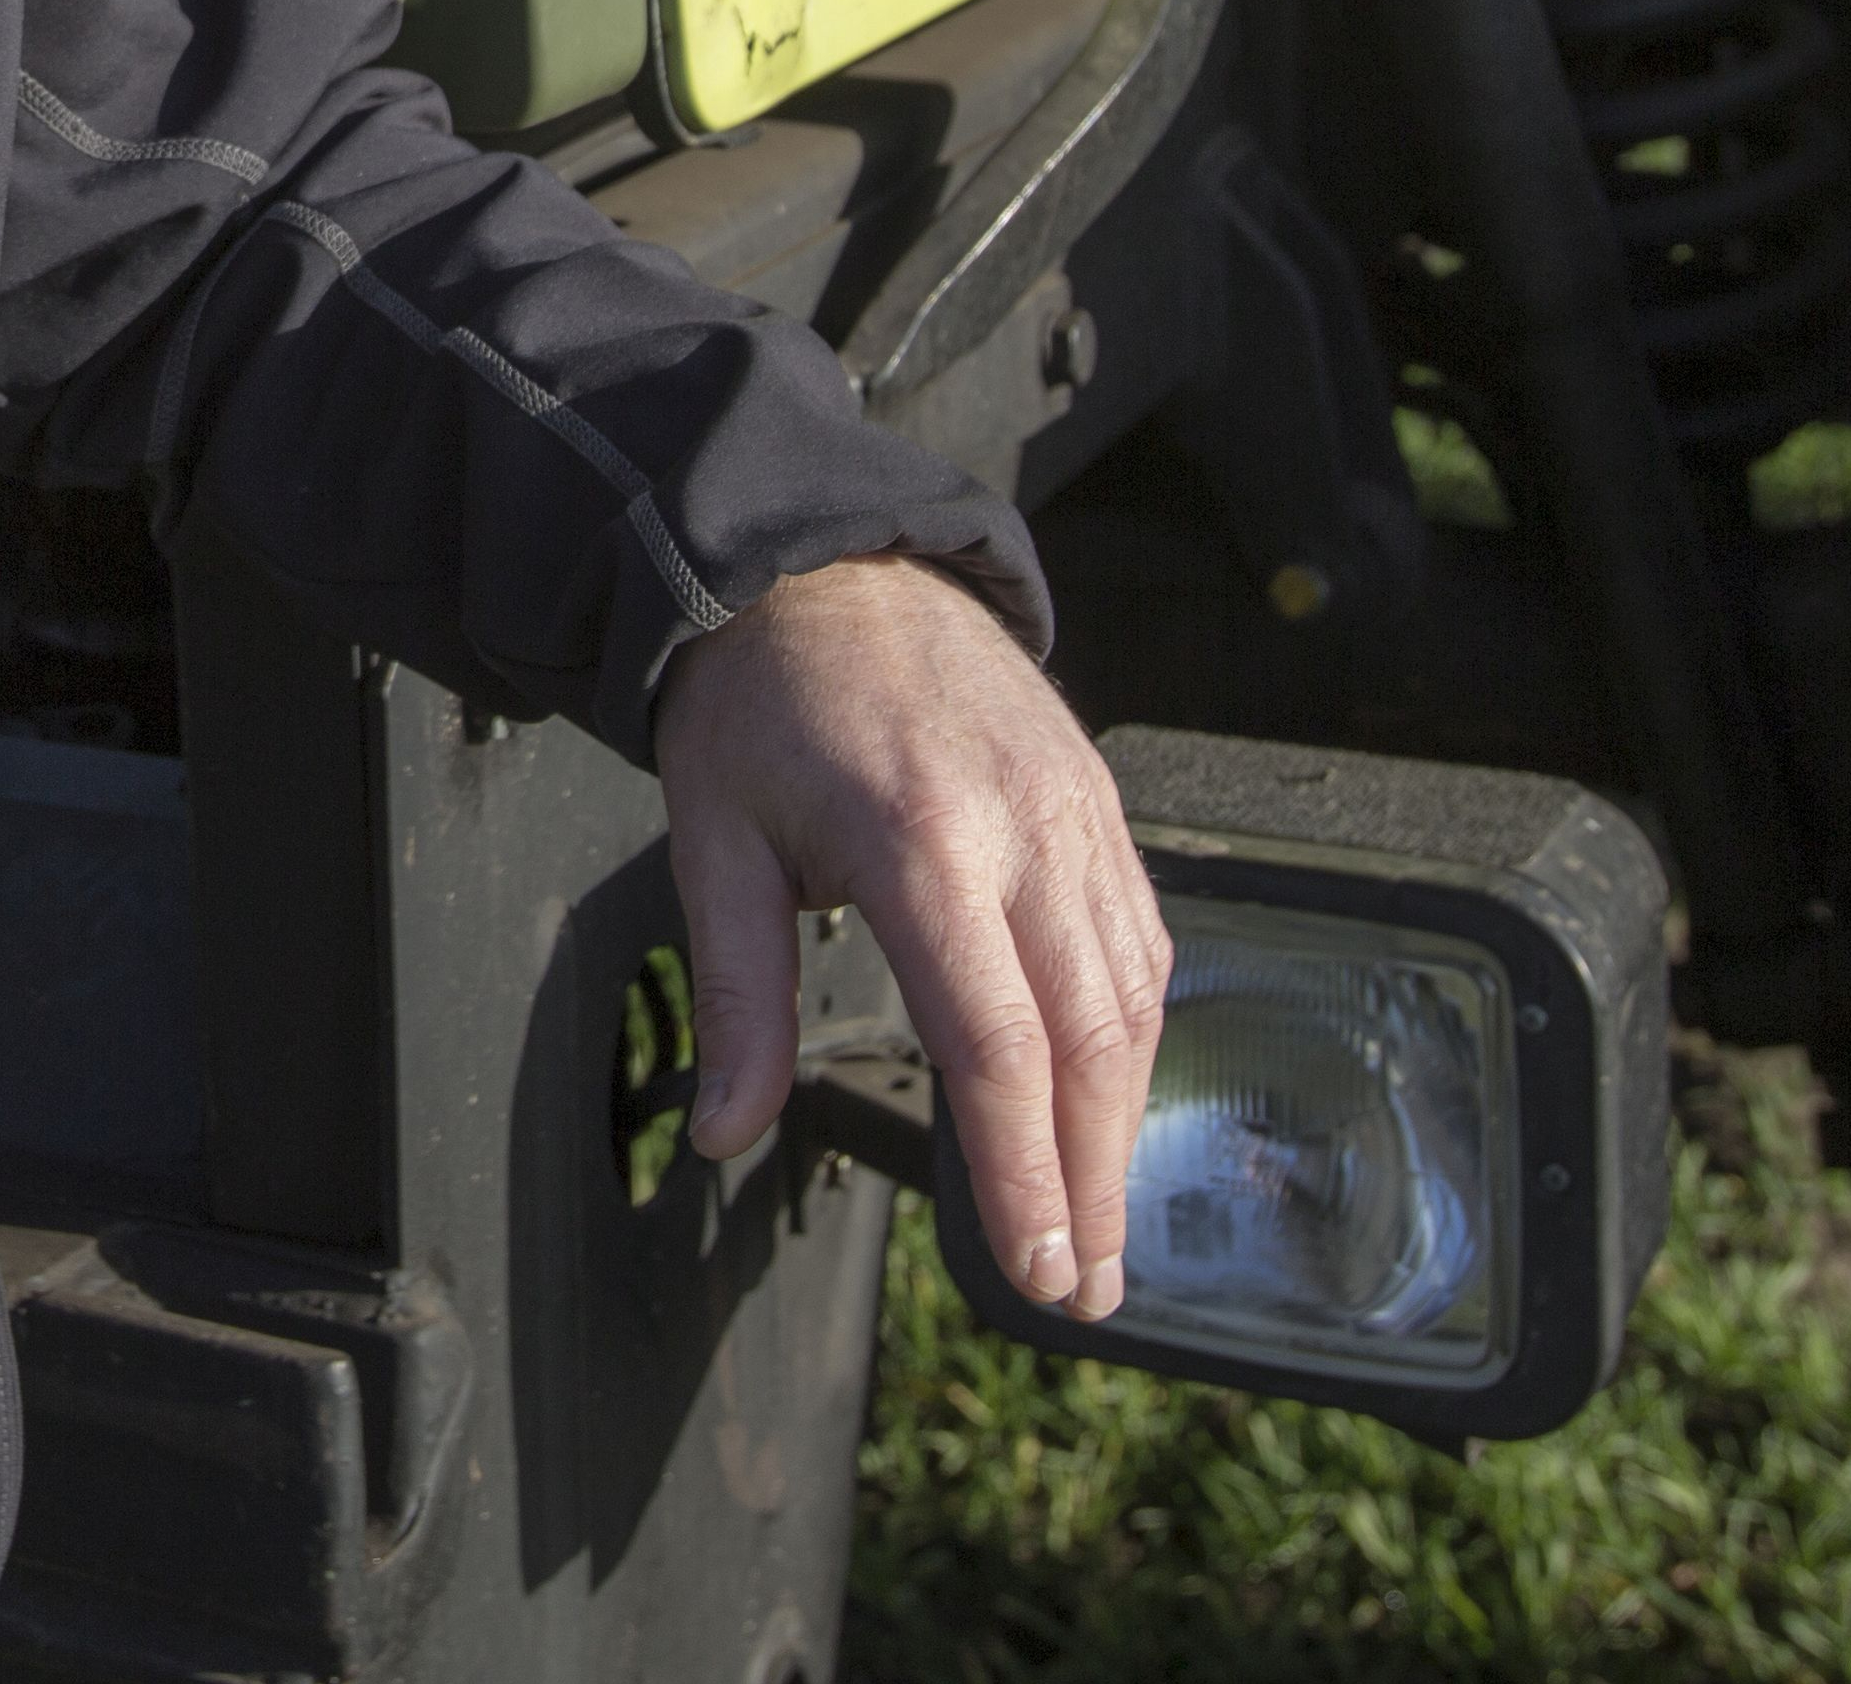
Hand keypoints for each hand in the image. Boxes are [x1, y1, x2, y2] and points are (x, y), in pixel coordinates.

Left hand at [651, 551, 1170, 1319]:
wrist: (825, 562)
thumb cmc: (756, 706)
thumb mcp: (711, 842)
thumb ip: (736, 994)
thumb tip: (722, 1136)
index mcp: (919, 845)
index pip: (996, 1045)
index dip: (1024, 1170)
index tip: (1035, 1267)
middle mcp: (1020, 830)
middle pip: (1087, 1041)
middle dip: (1092, 1182)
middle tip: (1082, 1289)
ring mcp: (1074, 811)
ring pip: (1131, 997)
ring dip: (1125, 1125)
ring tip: (1102, 1227)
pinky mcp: (1097, 799)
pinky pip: (1139, 937)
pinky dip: (1136, 1033)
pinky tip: (1115, 1100)